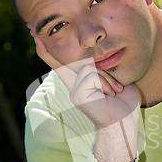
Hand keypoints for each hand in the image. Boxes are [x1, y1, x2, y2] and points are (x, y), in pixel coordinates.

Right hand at [35, 38, 140, 161]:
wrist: (125, 122)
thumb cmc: (124, 104)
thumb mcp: (114, 81)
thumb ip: (103, 69)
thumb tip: (95, 60)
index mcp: (82, 84)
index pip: (61, 66)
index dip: (48, 53)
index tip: (36, 39)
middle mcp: (74, 87)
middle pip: (83, 63)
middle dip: (105, 73)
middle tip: (118, 88)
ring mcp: (74, 91)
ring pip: (89, 67)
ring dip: (106, 79)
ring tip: (113, 92)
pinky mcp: (76, 94)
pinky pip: (91, 75)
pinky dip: (104, 83)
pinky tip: (108, 95)